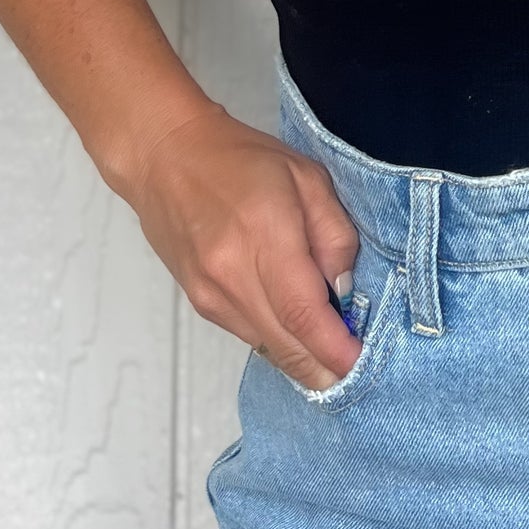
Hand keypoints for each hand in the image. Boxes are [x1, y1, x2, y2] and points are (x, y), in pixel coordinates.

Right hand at [120, 102, 363, 390]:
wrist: (166, 159)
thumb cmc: (242, 159)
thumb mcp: (308, 177)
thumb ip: (334, 234)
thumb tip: (344, 291)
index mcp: (264, 236)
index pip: (303, 313)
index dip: (335, 348)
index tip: (362, 362)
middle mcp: (232, 276)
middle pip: (286, 345)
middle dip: (325, 368)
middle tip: (358, 369)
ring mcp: (211, 295)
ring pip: (268, 348)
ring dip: (303, 358)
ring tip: (333, 347)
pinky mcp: (200, 304)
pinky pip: (250, 336)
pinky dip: (279, 340)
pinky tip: (298, 329)